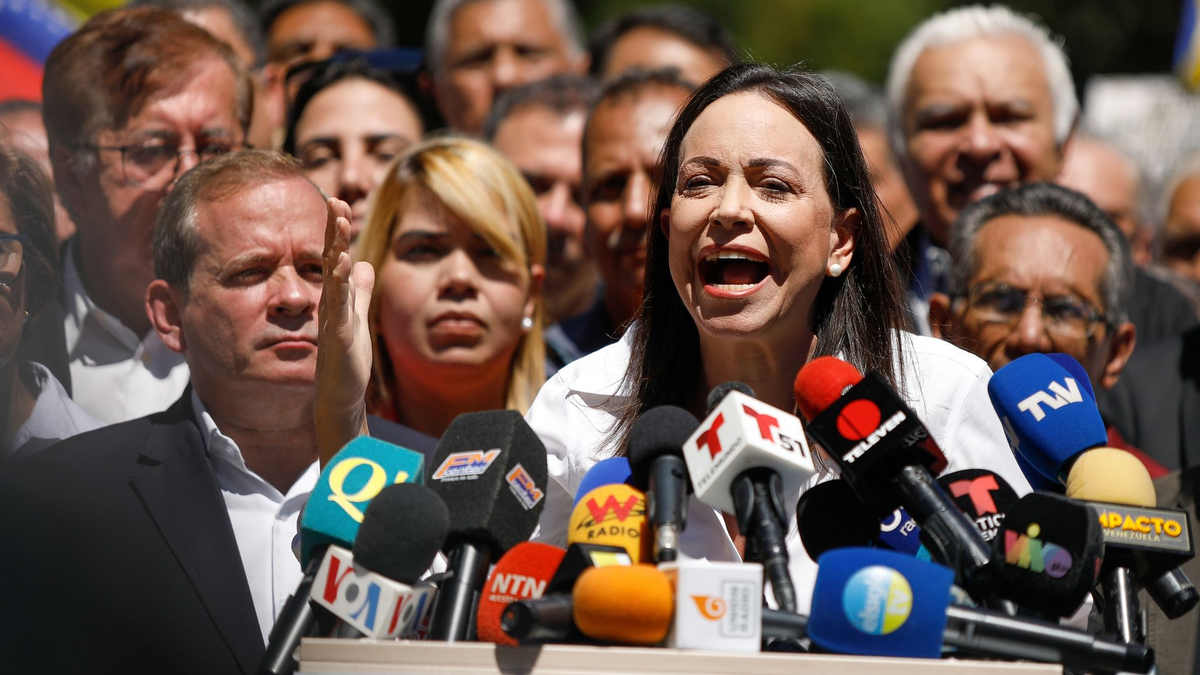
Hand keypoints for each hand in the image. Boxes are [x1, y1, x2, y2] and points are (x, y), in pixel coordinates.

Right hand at [315, 197, 373, 465]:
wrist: (339, 397)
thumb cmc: (346, 360)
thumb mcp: (357, 317)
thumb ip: (359, 292)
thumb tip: (363, 264)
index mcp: (336, 298)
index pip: (334, 256)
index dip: (335, 230)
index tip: (338, 201)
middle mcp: (331, 304)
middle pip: (330, 259)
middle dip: (333, 230)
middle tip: (336, 199)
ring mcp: (333, 319)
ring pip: (332, 277)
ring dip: (334, 248)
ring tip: (339, 220)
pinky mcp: (338, 337)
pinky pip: (338, 305)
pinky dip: (340, 284)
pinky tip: (343, 264)